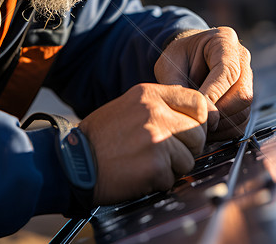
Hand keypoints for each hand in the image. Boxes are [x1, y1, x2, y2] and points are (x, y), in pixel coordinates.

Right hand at [78, 83, 208, 204]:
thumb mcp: (129, 106)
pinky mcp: (155, 164)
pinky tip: (139, 174)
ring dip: (173, 167)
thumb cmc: (101, 138)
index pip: (198, 101)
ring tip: (147, 162)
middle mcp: (154, 112)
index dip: (200, 120)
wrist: (75, 161)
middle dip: (187, 148)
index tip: (194, 130)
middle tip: (164, 152)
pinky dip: (159, 181)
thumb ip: (160, 106)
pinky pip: (173, 177)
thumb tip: (198, 115)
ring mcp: (156, 137)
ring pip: (189, 158)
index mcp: (149, 94)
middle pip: (199, 132)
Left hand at [154, 27, 252, 139]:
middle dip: (218, 113)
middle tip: (197, 123)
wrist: (185, 57)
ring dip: (221, 125)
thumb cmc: (177, 58)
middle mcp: (241, 59)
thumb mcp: (169, 64)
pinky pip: (242, 122)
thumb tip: (196, 114)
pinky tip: (206, 131)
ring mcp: (247, 79)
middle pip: (242, 94)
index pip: (228, 71)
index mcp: (224, 41)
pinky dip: (224, 131)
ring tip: (199, 128)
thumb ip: (178, 86)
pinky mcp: (245, 99)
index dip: (214, 93)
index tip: (198, 110)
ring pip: (244, 111)